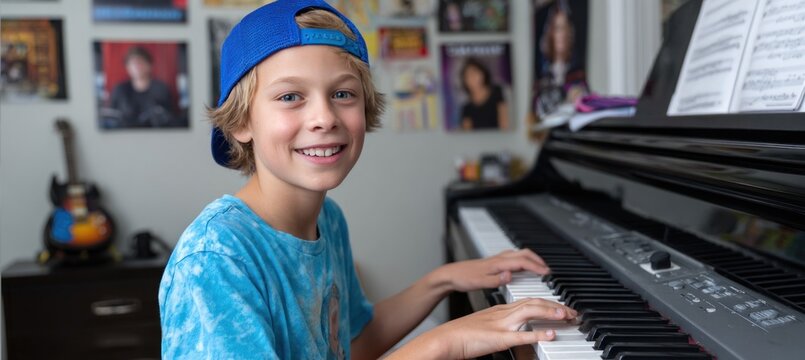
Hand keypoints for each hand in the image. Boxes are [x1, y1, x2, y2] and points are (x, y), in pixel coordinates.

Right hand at [406, 298, 577, 359]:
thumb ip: (501, 327)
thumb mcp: (485, 327)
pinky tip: (549, 334)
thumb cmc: (460, 336)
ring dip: (551, 313)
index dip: (548, 304)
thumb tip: (516, 333)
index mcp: (499, 310)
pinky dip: (537, 334)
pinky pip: (520, 335)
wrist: (444, 339)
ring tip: (567, 316)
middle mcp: (502, 313)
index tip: (562, 309)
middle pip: (534, 302)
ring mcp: (500, 324)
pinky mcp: (497, 338)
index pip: (529, 300)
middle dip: (556, 306)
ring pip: (530, 312)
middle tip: (573, 312)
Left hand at [437, 249, 549, 292]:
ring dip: (531, 259)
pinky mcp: (494, 261)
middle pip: (524, 253)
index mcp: (498, 263)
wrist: (451, 274)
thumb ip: (497, 280)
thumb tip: (511, 275)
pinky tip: (523, 267)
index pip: (523, 262)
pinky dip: (523, 260)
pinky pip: (514, 257)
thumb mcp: (480, 283)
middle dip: (538, 260)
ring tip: (539, 268)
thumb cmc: (464, 278)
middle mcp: (499, 258)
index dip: (537, 267)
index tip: (547, 273)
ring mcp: (497, 258)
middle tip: (547, 270)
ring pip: (519, 253)